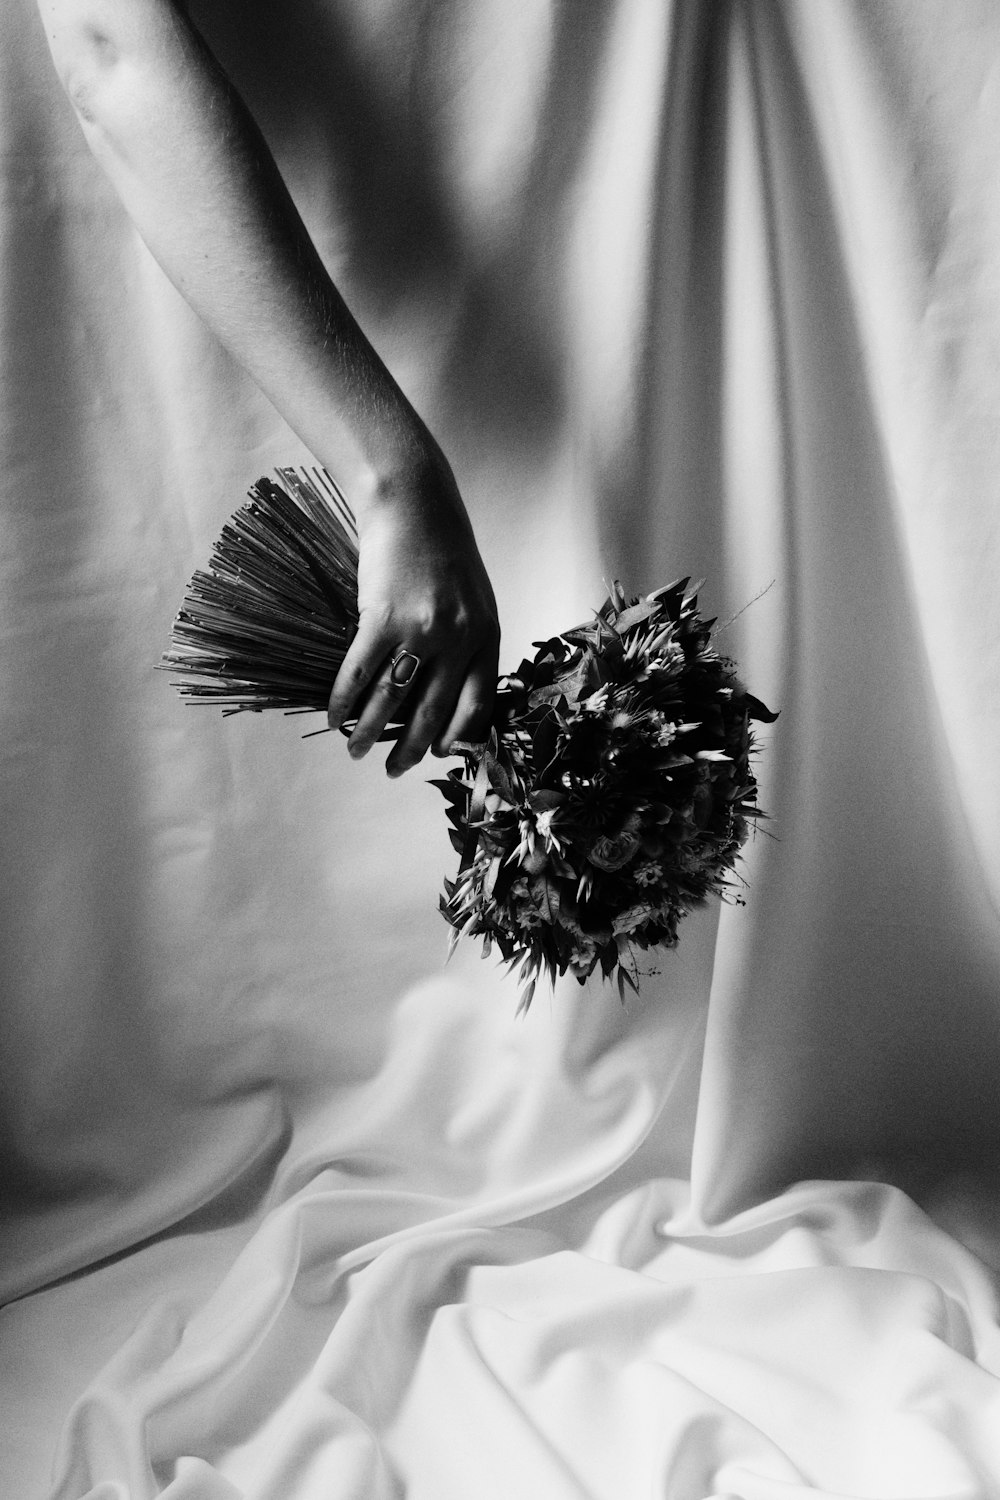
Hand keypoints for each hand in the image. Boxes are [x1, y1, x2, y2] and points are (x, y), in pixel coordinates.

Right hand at [326, 455, 499, 775]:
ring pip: (392, 699)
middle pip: (433, 711)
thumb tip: (445, 692)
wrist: (413, 501)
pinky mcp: (382, 617)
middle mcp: (458, 638)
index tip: (439, 756)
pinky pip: (359, 673)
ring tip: (356, 750)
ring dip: (370, 732)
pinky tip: (336, 717)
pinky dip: (344, 700)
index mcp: (486, 635)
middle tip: (393, 770)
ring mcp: (420, 630)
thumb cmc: (442, 549)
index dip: (456, 738)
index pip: (477, 704)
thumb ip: (468, 641)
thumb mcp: (474, 598)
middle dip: (410, 750)